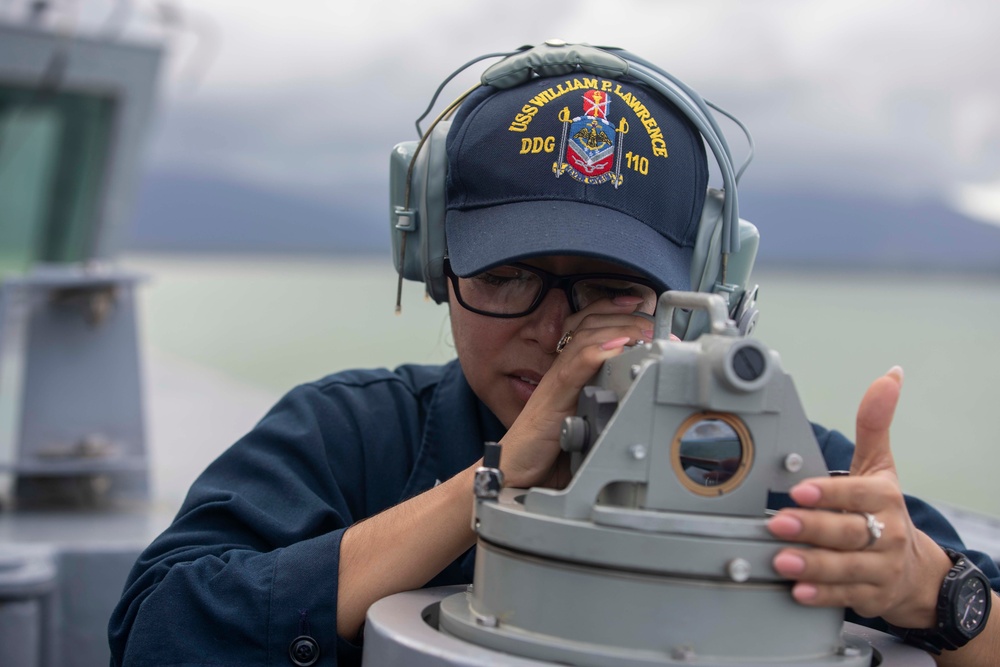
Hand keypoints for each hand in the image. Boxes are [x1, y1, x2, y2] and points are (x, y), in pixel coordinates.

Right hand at [500, 296, 657, 489]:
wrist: (516, 475)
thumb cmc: (547, 452)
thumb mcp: (585, 423)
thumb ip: (606, 406)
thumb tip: (640, 397)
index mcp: (569, 373)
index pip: (591, 326)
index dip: (617, 312)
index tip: (646, 311)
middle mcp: (560, 372)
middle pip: (591, 325)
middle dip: (628, 319)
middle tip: (658, 326)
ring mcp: (555, 384)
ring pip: (584, 339)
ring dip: (618, 330)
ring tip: (645, 331)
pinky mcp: (551, 402)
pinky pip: (572, 369)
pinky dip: (596, 354)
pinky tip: (616, 348)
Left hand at [766, 366, 952, 627]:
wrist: (916, 572)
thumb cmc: (884, 511)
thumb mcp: (881, 466)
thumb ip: (875, 423)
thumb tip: (889, 376)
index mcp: (883, 498)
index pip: (857, 494)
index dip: (829, 494)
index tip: (799, 491)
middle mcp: (884, 533)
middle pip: (848, 532)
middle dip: (812, 529)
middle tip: (777, 524)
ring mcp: (879, 568)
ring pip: (845, 567)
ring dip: (812, 565)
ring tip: (781, 561)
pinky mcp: (869, 595)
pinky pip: (845, 596)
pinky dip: (822, 595)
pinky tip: (798, 592)